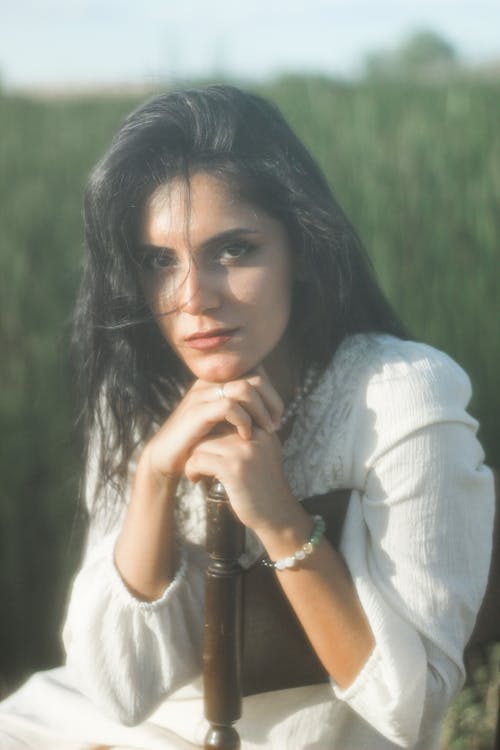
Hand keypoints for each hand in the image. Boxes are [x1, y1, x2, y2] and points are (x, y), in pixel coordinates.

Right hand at [141, 368, 283, 486]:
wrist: (167, 458)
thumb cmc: (200, 441)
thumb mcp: (224, 422)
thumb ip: (243, 410)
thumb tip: (273, 408)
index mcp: (217, 381)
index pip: (254, 371)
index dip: (271, 392)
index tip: (277, 416)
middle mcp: (210, 382)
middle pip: (254, 375)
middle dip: (271, 400)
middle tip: (276, 423)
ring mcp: (202, 395)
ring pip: (244, 388)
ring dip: (261, 410)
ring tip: (266, 430)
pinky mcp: (197, 412)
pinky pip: (229, 406)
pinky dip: (244, 421)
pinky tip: (246, 436)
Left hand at [184, 426, 298, 532]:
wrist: (278, 514)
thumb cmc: (264, 486)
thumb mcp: (262, 454)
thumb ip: (246, 437)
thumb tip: (214, 425)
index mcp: (261, 429)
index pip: (226, 416)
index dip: (211, 433)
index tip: (207, 450)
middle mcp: (254, 435)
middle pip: (212, 428)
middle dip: (199, 445)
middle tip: (197, 462)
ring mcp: (244, 451)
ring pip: (201, 443)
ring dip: (193, 458)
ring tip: (196, 472)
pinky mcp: (233, 468)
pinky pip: (198, 460)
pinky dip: (192, 470)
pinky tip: (196, 479)